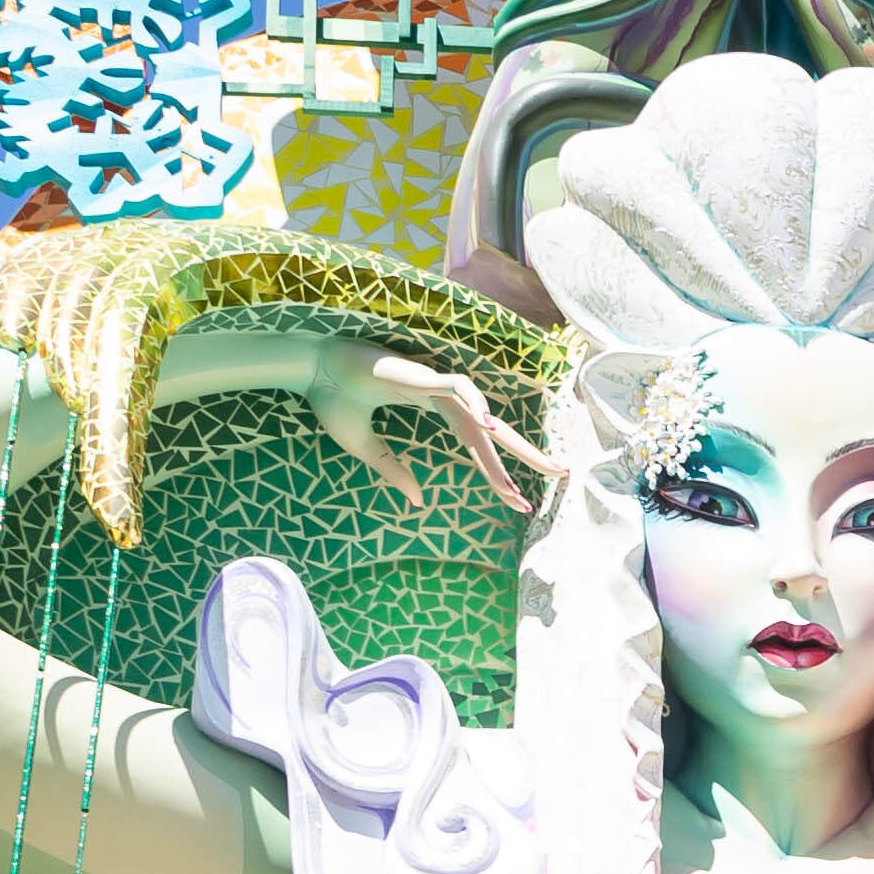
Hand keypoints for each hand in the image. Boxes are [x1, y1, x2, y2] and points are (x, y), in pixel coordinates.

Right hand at [302, 346, 550, 515]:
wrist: (310, 371)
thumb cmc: (334, 400)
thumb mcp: (366, 448)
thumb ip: (394, 471)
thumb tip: (420, 503)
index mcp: (433, 410)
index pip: (478, 445)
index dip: (499, 473)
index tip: (520, 502)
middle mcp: (443, 398)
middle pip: (495, 432)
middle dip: (529, 455)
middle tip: (564, 475)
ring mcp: (434, 385)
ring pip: (484, 418)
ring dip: (508, 447)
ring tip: (527, 477)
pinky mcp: (420, 374)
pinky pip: (456, 388)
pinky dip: (475, 404)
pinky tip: (488, 426)